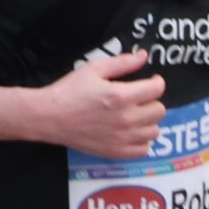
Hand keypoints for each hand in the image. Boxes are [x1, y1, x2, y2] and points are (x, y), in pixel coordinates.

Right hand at [27, 48, 165, 157]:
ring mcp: (123, 138)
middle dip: (151, 100)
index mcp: (121, 96)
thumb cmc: (69, 90)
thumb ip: (121, 62)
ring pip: (154, 130)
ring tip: (134, 115)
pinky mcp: (117, 152)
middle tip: (139, 98)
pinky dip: (141, 140)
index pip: (156, 89)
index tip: (151, 81)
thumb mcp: (93, 69)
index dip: (156, 82)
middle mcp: (126, 119)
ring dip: (147, 121)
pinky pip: (144, 149)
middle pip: (159, 110)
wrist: (49, 116)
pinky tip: (130, 132)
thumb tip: (143, 56)